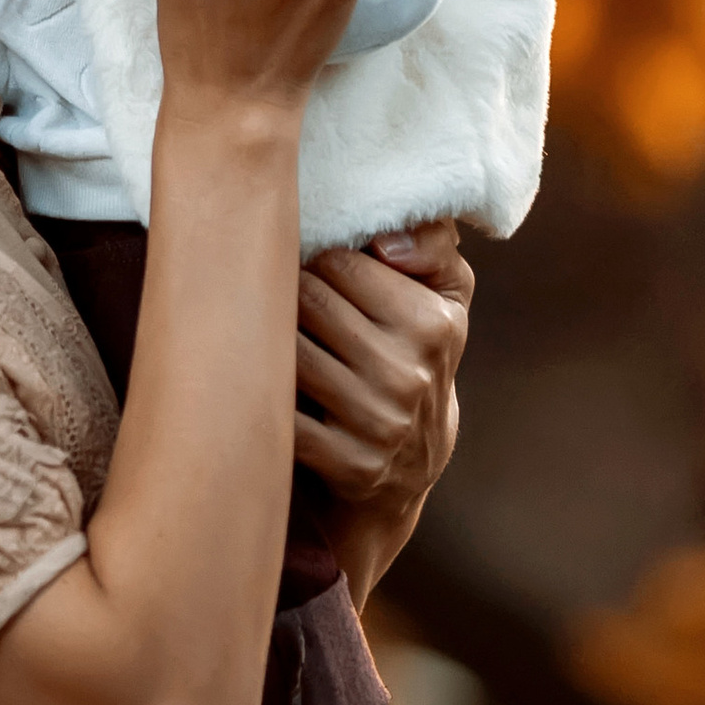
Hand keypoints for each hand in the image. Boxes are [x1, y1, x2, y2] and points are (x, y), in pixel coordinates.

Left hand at [292, 219, 470, 601]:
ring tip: (268, 336)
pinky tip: (260, 385)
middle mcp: (409, 374)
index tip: (309, 268)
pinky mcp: (348, 464)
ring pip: (289, 352)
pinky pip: (282, 415)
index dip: (315, 259)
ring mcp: (379, 423)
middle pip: (307, 301)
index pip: (339, 262)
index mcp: (432, 323)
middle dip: (287, 293)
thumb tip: (385, 240)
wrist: (412, 461)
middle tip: (277, 297)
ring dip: (269, 339)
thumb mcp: (444, 295)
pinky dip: (263, 396)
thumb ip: (431, 243)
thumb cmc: (416, 352)